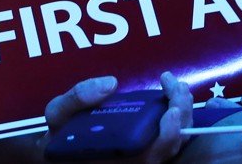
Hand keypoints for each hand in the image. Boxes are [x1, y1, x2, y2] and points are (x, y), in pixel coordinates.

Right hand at [40, 71, 191, 163]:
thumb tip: (110, 84)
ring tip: (177, 86)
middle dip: (182, 117)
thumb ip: (78, 99)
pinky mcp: (148, 145)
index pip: (151, 157)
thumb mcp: (57, 114)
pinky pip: (173, 136)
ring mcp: (144, 156)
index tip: (171, 112)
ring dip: (184, 113)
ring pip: (176, 142)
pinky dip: (180, 115)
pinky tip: (174, 92)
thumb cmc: (59, 134)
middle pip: (172, 147)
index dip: (168, 137)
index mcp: (117, 160)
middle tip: (177, 88)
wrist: (59, 149)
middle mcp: (135, 162)